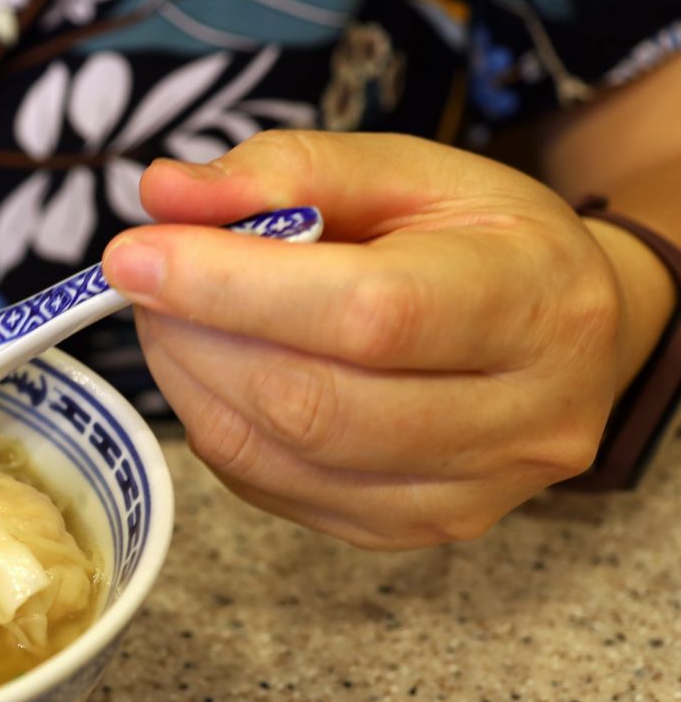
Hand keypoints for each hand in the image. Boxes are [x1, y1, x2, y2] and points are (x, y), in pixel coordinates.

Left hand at [102, 131, 625, 548]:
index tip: (136, 253)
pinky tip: (213, 372)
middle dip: (196, 335)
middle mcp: (520, 420)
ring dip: (192, 382)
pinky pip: (275, 493)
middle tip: (146, 277)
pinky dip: (218, 429)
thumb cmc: (480, 240)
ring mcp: (468, 494)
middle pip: (315, 403)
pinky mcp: (411, 531)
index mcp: (534, 303)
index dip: (232, 286)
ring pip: (284, 458)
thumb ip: (288, 172)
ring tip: (170, 316)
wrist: (565, 333)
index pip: (369, 313)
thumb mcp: (408, 170)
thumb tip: (164, 193)